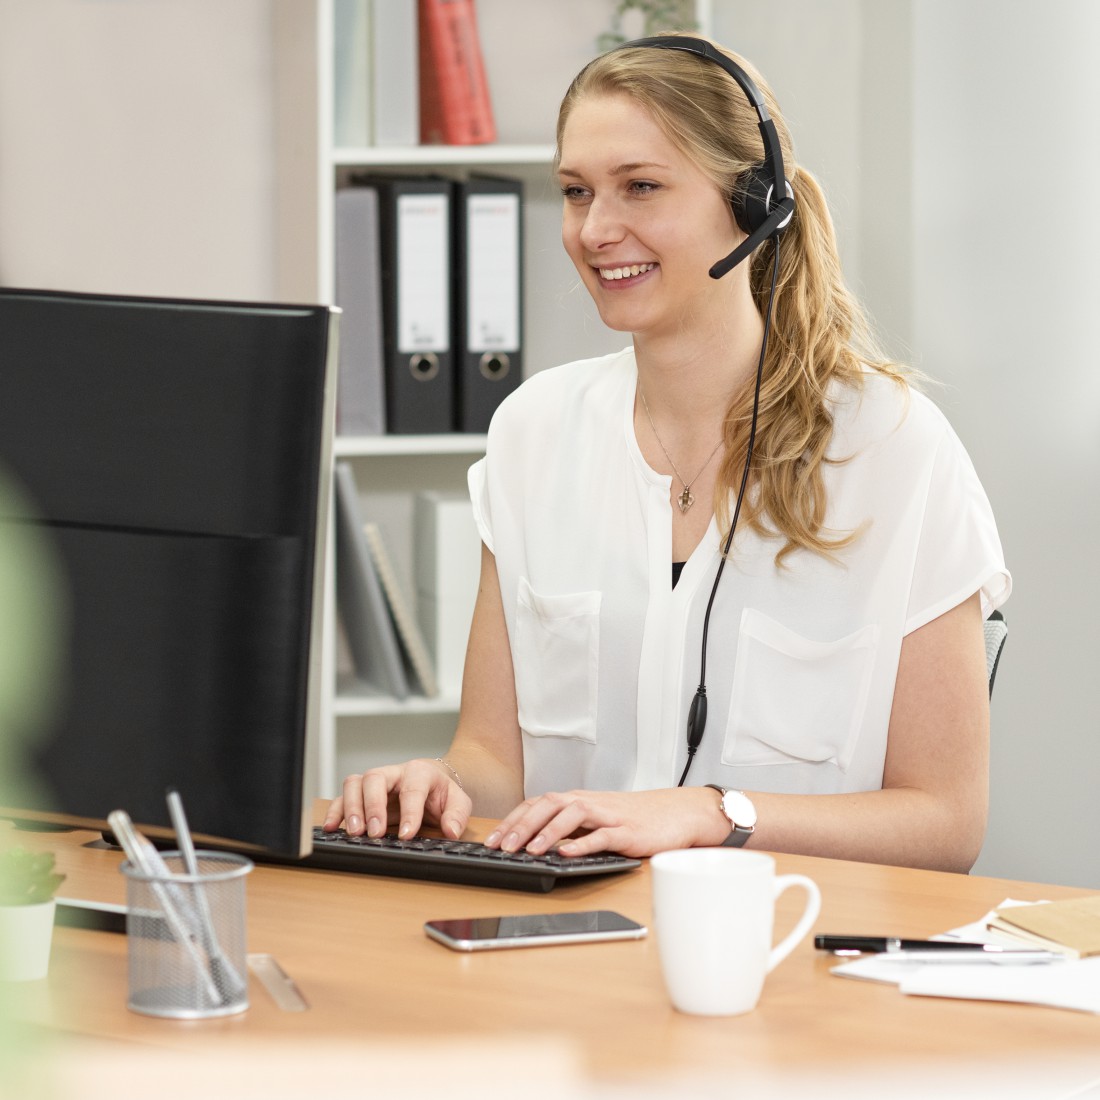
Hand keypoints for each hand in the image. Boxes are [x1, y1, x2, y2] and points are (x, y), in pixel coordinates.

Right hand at [322, 759, 472, 841]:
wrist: (433, 782)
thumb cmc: (442, 792)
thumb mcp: (459, 801)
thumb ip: (457, 814)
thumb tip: (451, 830)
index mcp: (419, 772)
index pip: (412, 789)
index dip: (409, 812)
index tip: (407, 834)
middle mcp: (394, 773)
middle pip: (375, 778)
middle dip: (373, 805)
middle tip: (375, 833)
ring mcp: (375, 782)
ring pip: (354, 783)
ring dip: (351, 808)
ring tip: (355, 833)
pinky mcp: (362, 794)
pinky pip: (343, 797)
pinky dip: (336, 811)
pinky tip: (332, 827)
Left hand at [483, 787, 728, 858]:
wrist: (677, 813)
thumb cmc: (634, 818)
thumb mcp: (596, 819)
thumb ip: (569, 827)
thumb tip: (534, 843)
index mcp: (578, 801)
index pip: (537, 805)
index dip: (513, 821)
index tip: (492, 840)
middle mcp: (589, 803)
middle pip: (549, 805)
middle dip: (522, 826)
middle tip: (501, 847)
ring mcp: (609, 815)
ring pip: (572, 815)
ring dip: (548, 832)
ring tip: (530, 850)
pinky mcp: (628, 832)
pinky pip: (602, 835)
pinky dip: (583, 843)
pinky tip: (567, 853)